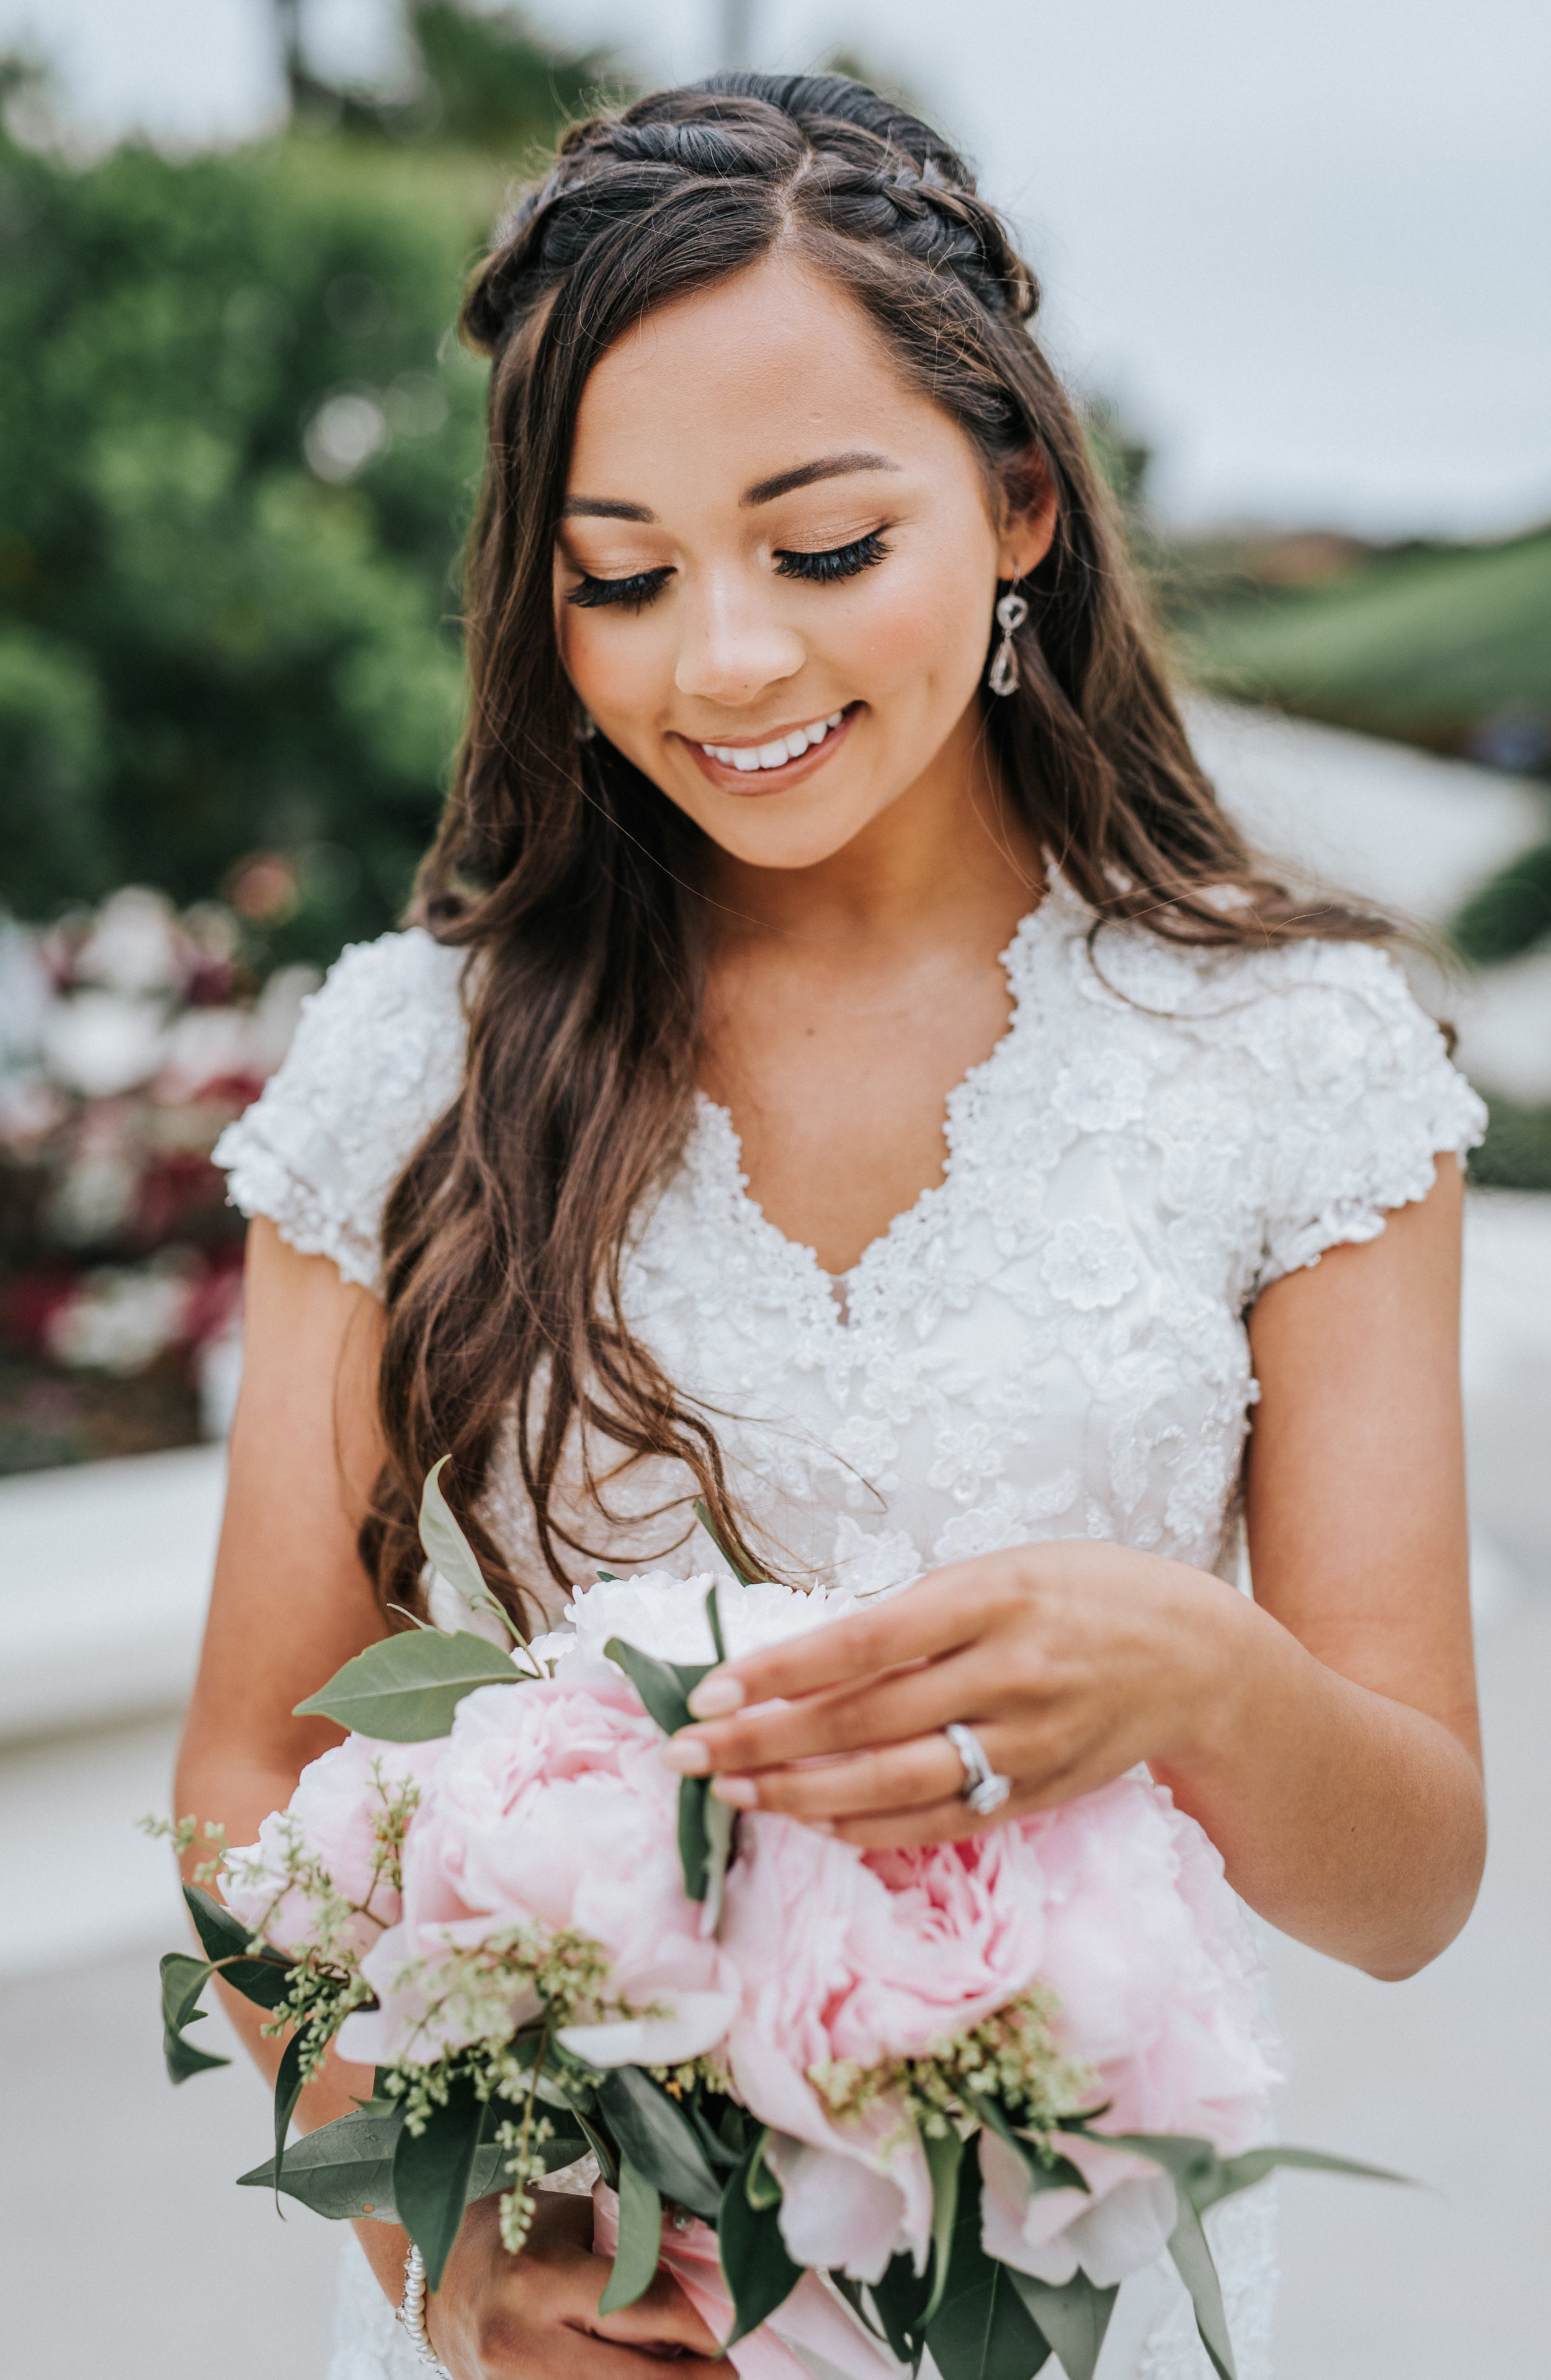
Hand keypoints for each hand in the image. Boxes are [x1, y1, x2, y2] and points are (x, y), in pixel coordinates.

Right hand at [427, 2192, 722, 2377]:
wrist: (442, 2283)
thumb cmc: (520, 2238)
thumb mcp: (578, 2227)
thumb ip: (636, 2257)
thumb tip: (716, 2292)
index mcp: (542, 2280)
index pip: (651, 2311)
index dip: (710, 2325)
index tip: (746, 2321)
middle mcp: (524, 2346)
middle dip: (704, 2378)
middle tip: (735, 2366)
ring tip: (695, 2370)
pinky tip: (653, 2375)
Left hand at [661, 1541, 1247, 1846]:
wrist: (1199, 1659)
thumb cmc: (1082, 1594)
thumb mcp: (1004, 1570)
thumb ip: (917, 1615)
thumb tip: (809, 1660)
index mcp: (993, 1597)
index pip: (865, 1641)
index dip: (783, 1672)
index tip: (715, 1688)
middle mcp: (1009, 1673)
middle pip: (867, 1720)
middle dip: (768, 1741)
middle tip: (691, 1752)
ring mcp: (1028, 1743)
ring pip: (896, 1783)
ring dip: (805, 1794)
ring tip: (737, 1792)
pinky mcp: (1040, 1794)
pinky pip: (942, 1823)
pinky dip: (872, 1829)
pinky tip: (816, 1824)